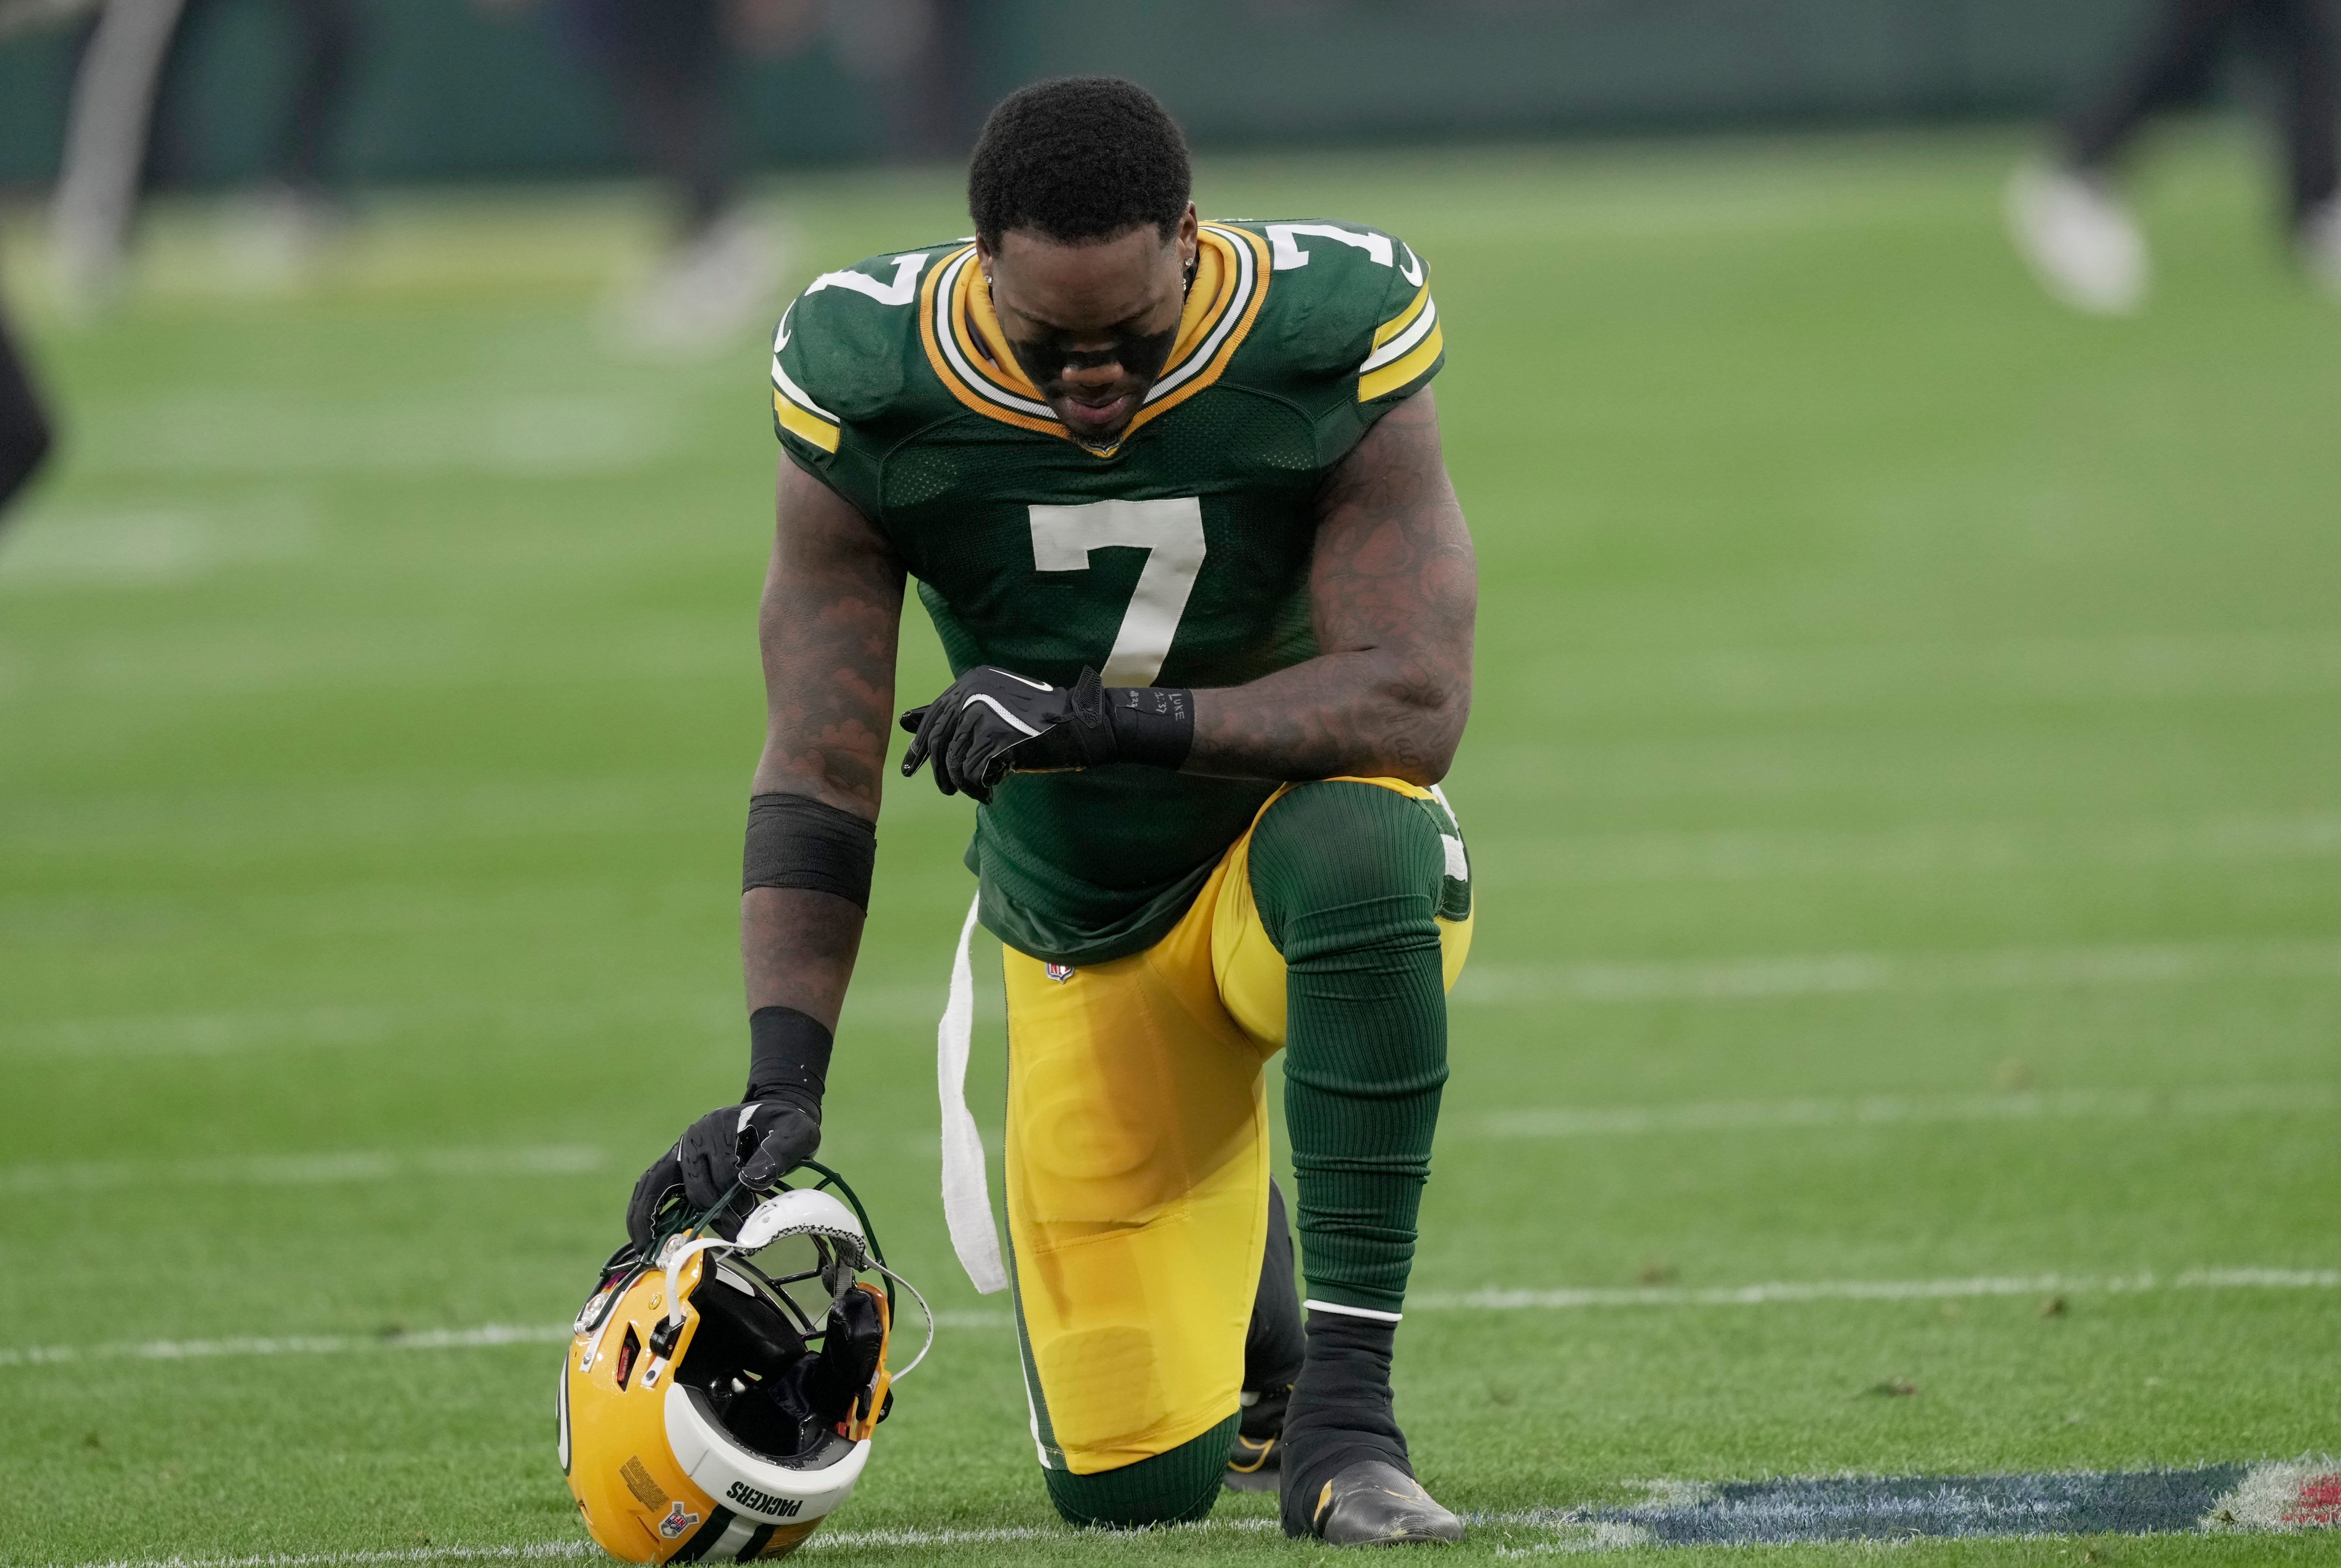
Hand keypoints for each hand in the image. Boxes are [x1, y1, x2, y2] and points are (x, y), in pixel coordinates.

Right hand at [625, 1100, 821, 1246]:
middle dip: (714, 1214)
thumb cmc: (784, 1126)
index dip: (738, 1199)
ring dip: (650, 1219)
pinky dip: (644, 1213)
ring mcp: (680, 1152)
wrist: (773, 1116)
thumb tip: (751, 1181)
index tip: (754, 1212)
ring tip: (648, 1251)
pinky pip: (651, 1188)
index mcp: (719, 1128)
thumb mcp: (795, 1133)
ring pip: (656, 1186)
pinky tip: (644, 1239)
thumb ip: (778, 1152)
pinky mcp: (676, 1165)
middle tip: (735, 1232)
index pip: (724, 1174)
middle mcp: (693, 1139)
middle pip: (695, 1186)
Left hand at [898, 666, 1114, 802]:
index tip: (909, 768)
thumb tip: (902, 720)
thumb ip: (951, 714)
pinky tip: (989, 791)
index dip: (919, 747)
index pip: (934, 718)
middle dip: (937, 771)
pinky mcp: (998, 739)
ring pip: (954, 761)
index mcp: (970, 682)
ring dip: (962, 784)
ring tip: (977, 791)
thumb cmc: (1036, 719)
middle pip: (939, 742)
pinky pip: (972, 773)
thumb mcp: (990, 708)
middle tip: (946, 790)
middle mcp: (973, 693)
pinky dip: (977, 788)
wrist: (1080, 724)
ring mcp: (985, 715)